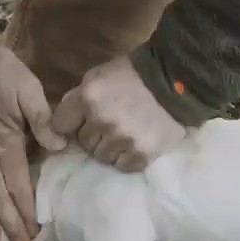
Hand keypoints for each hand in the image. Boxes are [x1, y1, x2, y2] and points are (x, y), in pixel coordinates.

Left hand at [52, 55, 186, 171]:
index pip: (59, 125)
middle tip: (111, 122)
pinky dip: (128, 157)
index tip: (78, 123)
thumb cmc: (134, 75)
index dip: (69, 124)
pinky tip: (137, 142)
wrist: (180, 80)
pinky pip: (123, 166)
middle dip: (93, 134)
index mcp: (87, 98)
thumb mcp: (99, 76)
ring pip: (101, 156)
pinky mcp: (141, 154)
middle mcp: (101, 121)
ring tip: (126, 133)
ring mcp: (122, 140)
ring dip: (111, 147)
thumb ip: (78, 97)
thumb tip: (62, 121)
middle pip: (82, 142)